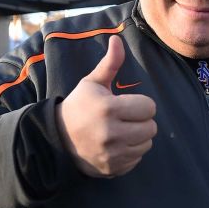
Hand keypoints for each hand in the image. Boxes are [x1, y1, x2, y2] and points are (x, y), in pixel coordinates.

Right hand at [56, 36, 156, 177]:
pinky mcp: (113, 168)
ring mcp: (112, 154)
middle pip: (151, 127)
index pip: (149, 107)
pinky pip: (137, 159)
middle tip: (126, 118)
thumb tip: (117, 39)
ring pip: (147, 144)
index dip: (141, 104)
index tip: (127, 104)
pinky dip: (131, 152)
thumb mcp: (92, 83)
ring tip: (122, 131)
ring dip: (138, 137)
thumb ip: (110, 63)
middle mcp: (111, 133)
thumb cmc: (79, 106)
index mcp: (109, 108)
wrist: (57, 139)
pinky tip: (116, 145)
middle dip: (141, 121)